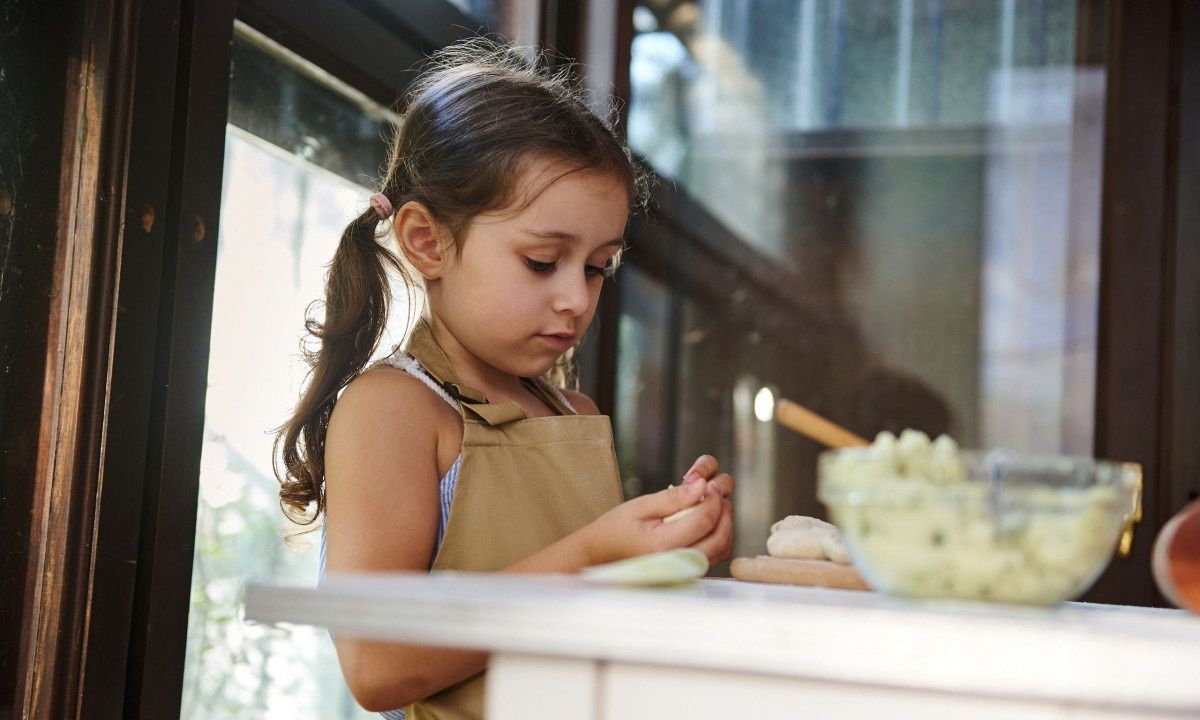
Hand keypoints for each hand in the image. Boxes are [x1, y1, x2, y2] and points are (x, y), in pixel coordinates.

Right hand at [580, 474, 724, 565]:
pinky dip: (719, 535)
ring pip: (723, 548)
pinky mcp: (688, 571)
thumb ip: (673, 497)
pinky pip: (716, 555)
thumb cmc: (616, 529)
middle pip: (720, 537)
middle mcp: (677, 562)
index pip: (704, 520)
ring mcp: (684, 571)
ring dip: (726, 523)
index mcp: (663, 545)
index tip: (708, 482)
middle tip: (715, 490)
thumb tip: (703, 485)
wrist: (601, 555)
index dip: (712, 498)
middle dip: (724, 510)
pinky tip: (708, 519)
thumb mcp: (641, 506)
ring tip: (713, 502)